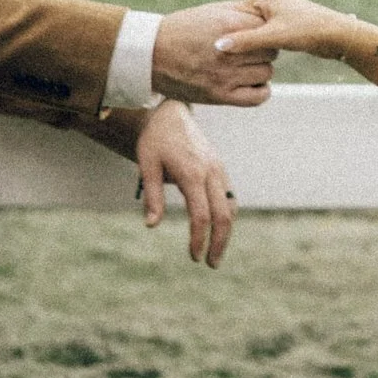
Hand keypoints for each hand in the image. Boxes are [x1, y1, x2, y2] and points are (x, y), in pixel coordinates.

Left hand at [133, 102, 236, 266]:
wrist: (172, 113)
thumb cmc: (155, 139)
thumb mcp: (147, 164)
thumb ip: (152, 195)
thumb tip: (151, 225)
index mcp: (193, 173)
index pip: (201, 215)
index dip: (199, 239)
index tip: (193, 256)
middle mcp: (211, 172)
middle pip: (223, 215)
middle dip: (219, 243)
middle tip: (211, 264)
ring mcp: (219, 170)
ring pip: (231, 207)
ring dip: (227, 232)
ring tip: (216, 252)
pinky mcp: (220, 168)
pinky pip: (230, 197)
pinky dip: (228, 216)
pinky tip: (220, 229)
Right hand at [150, 0, 275, 104]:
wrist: (151, 54)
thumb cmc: (182, 29)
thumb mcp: (211, 12)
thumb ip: (241, 12)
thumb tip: (267, 16)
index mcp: (229, 25)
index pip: (267, 28)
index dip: (264, 30)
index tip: (256, 33)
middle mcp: (229, 51)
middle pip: (270, 50)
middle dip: (263, 49)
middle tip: (250, 50)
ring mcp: (225, 75)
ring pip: (266, 72)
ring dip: (260, 68)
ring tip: (246, 65)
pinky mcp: (219, 96)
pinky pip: (258, 96)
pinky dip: (261, 90)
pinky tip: (252, 82)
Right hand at [212, 0, 356, 67]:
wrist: (338, 34)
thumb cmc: (308, 31)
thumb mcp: (273, 37)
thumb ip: (246, 42)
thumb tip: (218, 47)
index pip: (233, 19)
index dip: (230, 37)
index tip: (220, 54)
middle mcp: (266, 1)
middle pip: (241, 28)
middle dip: (241, 44)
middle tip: (231, 61)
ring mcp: (273, 13)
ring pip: (252, 36)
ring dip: (250, 49)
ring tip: (246, 63)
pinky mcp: (281, 26)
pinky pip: (262, 40)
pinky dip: (259, 51)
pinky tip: (259, 62)